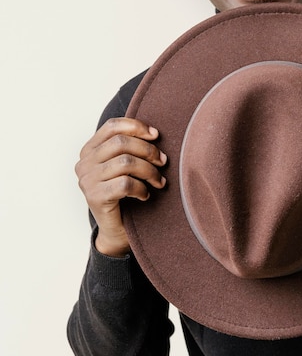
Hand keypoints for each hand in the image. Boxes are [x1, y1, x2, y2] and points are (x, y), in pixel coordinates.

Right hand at [75, 118, 166, 256]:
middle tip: (163, 161)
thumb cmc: (125, 193)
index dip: (136, 126)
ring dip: (149, 171)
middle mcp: (84, 163)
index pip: (112, 126)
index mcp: (90, 150)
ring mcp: (87, 181)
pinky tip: (145, 195)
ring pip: (126, 163)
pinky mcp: (95, 197)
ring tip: (158, 181)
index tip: (156, 135)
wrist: (116, 229)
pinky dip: (142, 188)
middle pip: (121, 143)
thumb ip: (132, 147)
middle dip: (148, 150)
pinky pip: (125, 184)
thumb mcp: (126, 165)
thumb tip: (154, 133)